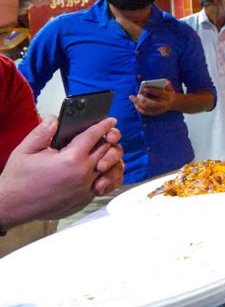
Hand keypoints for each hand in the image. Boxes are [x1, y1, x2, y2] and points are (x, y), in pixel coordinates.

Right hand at [0, 117, 118, 228]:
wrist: (12, 206)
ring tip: (106, 151)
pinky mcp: (85, 199)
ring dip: (111, 158)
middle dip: (109, 139)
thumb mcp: (26, 150)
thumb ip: (43, 132)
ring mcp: (86, 188)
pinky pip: (105, 184)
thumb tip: (55, 119)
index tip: (110, 120)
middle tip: (108, 134)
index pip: (94, 136)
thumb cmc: (18, 179)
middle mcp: (83, 174)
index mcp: (71, 159)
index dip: (103, 125)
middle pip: (107, 150)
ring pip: (110, 168)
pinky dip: (107, 175)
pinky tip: (102, 169)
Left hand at [130, 85, 175, 115]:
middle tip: (137, 95)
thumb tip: (156, 83)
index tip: (144, 88)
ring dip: (138, 103)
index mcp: (168, 96)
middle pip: (151, 103)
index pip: (160, 94)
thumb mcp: (169, 87)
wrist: (174, 103)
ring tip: (133, 98)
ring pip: (146, 108)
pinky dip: (139, 108)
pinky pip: (145, 112)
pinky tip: (135, 104)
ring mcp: (158, 110)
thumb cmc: (168, 93)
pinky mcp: (154, 113)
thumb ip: (164, 84)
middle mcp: (163, 105)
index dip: (152, 91)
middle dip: (142, 99)